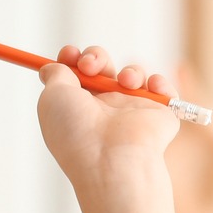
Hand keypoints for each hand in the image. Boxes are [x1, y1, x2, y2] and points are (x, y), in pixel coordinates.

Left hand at [36, 46, 180, 197]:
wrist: (111, 160)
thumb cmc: (77, 132)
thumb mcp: (52, 98)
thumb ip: (55, 76)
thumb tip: (48, 68)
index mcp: (78, 108)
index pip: (77, 76)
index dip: (73, 59)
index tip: (69, 53)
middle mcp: (104, 111)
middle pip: (103, 68)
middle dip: (96, 56)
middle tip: (90, 66)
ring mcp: (132, 113)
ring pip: (133, 74)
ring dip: (129, 70)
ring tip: (124, 83)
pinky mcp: (158, 116)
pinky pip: (163, 90)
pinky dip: (159, 83)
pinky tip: (149, 87)